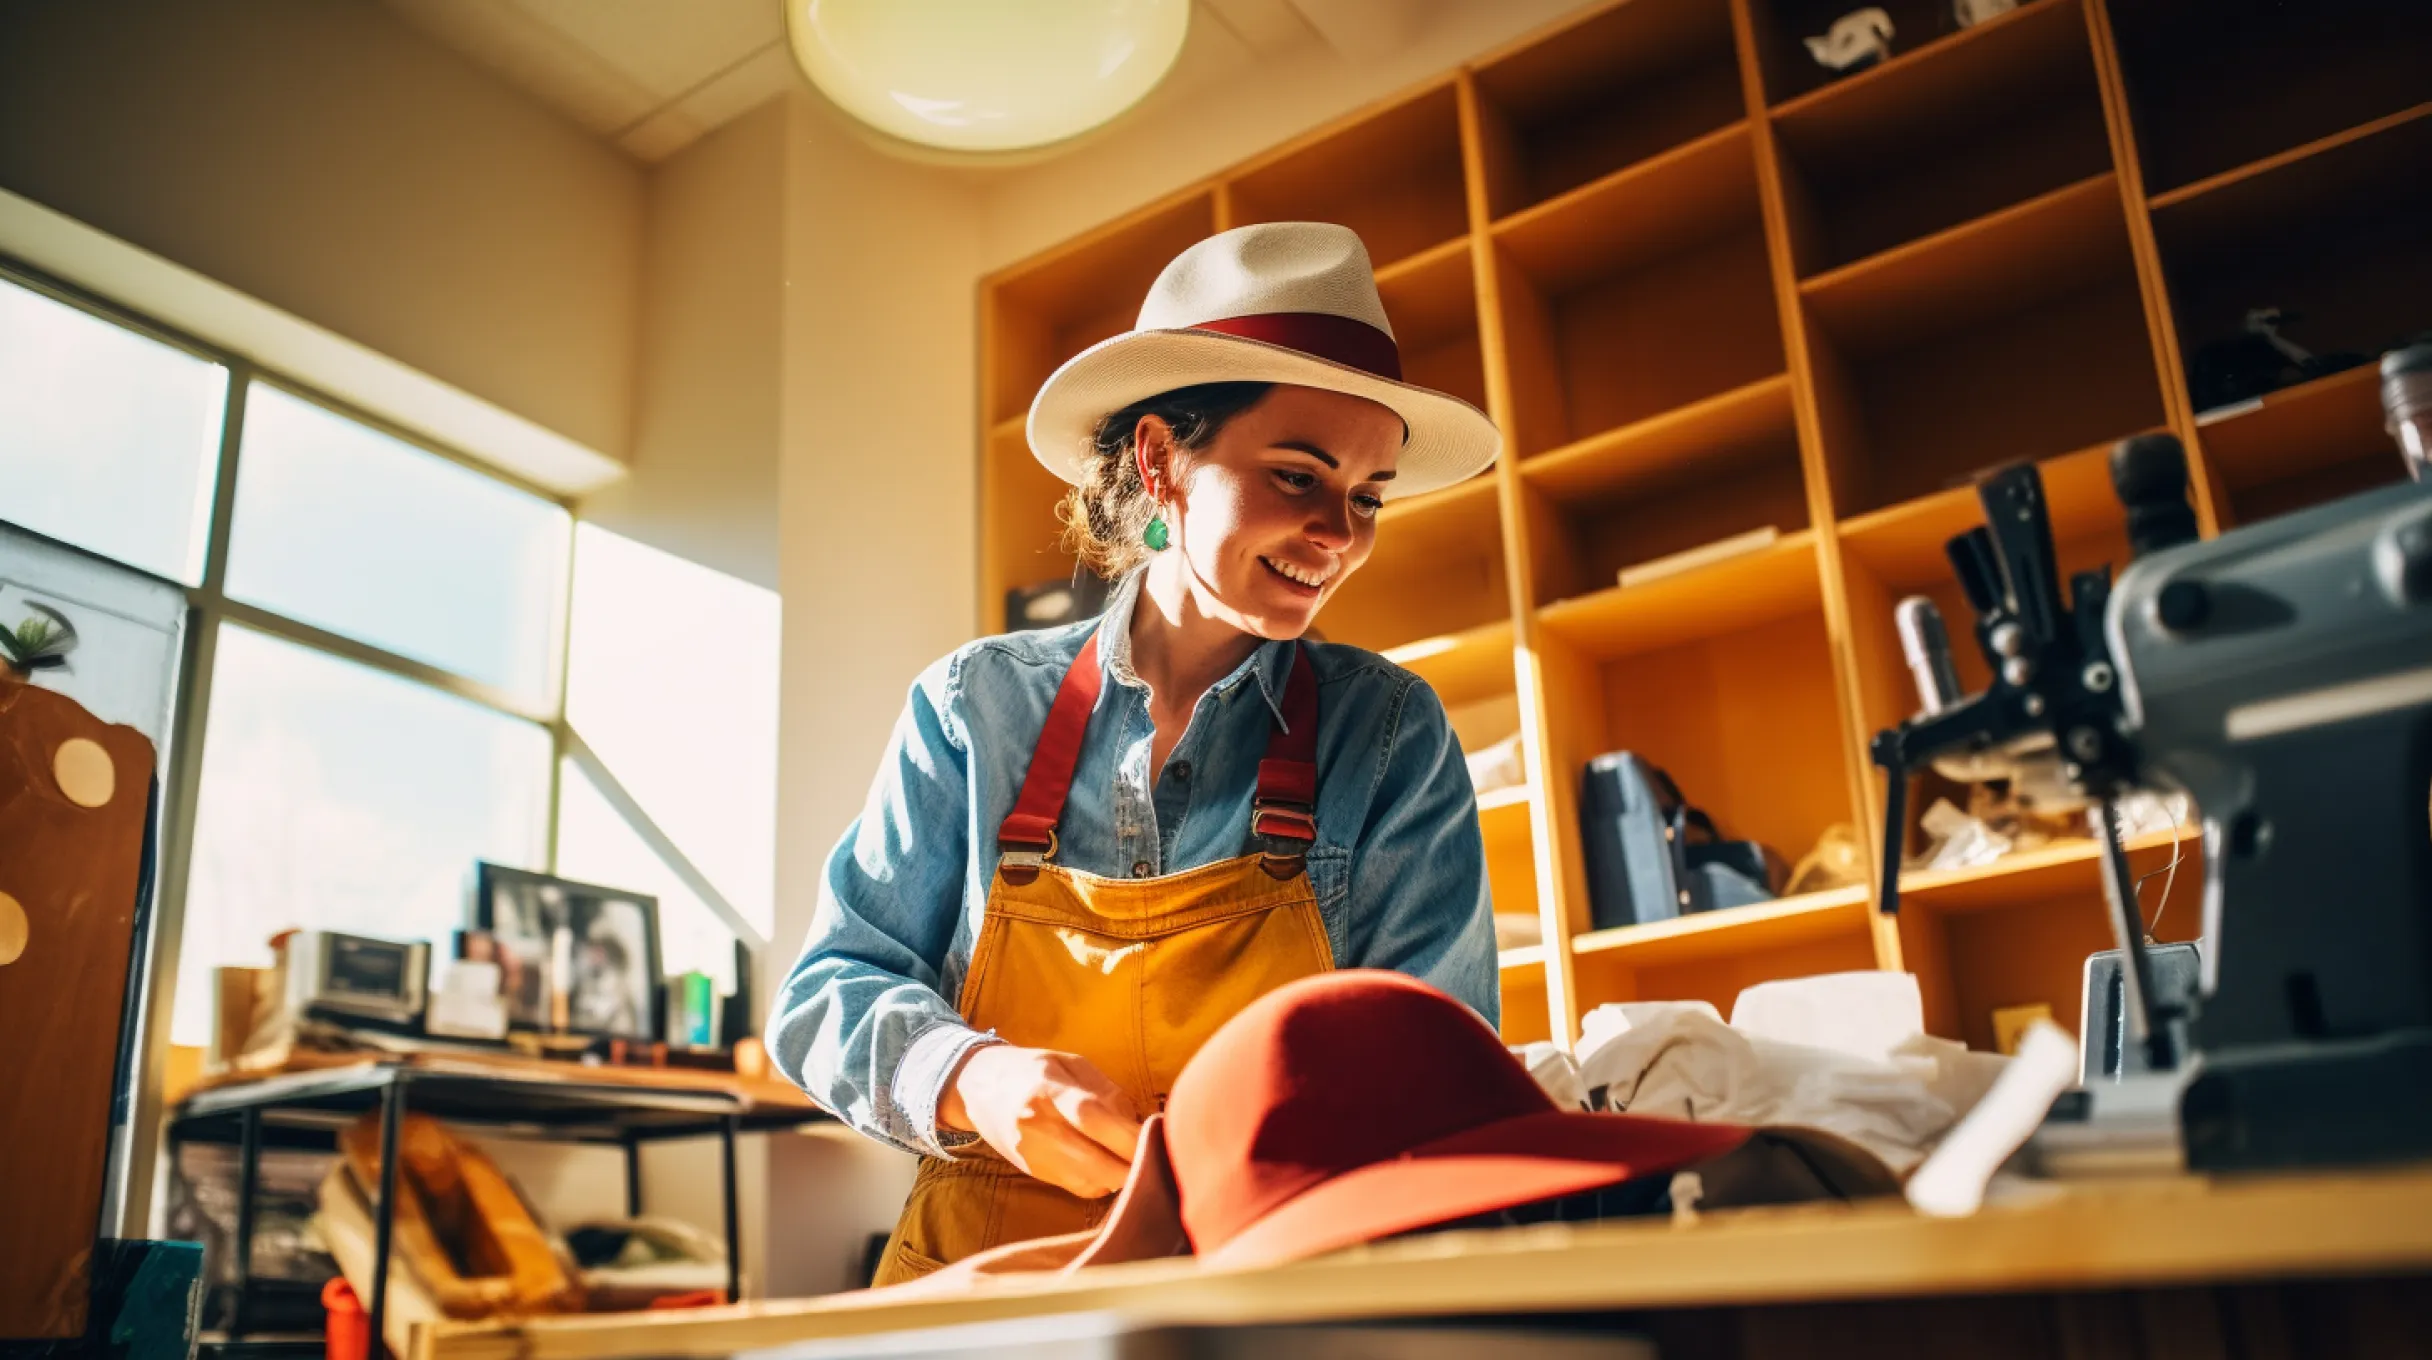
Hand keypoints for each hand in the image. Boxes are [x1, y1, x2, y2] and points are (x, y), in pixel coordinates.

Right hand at [940, 1045, 1141, 1197]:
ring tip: (1132, 1157)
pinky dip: (1101, 1180)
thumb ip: (1106, 1092)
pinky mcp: (1034, 1173)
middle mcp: (1037, 1127)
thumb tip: (1139, 1123)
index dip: (1130, 1136)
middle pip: (1095, 1162)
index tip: (1159, 1138)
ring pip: (1091, 1181)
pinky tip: (1107, 1162)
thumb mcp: (1071, 1063)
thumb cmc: (1033, 1069)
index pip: (1094, 1119)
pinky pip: (1080, 1187)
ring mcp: (1033, 1155)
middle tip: (1157, 1156)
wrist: (977, 1087)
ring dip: (1119, 1176)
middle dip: (1132, 1166)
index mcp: (1048, 1090)